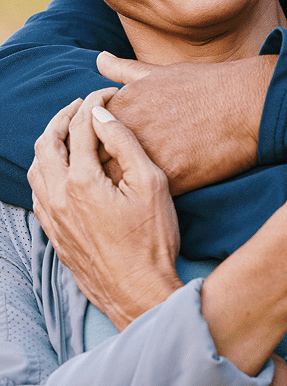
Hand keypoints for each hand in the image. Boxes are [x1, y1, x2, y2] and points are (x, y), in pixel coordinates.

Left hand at [28, 88, 181, 328]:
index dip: (94, 104)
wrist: (138, 291)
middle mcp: (58, 196)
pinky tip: (62, 171)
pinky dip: (45, 170)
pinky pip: (37, 192)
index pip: (81, 127)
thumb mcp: (151, 185)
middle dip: (63, 118)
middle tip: (80, 105)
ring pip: (35, 167)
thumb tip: (102, 115)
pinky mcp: (54, 233)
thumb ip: (124, 145)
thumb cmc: (152, 240)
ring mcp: (52, 217)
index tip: (107, 94)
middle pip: (47, 143)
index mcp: (81, 180)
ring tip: (67, 133)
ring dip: (49, 143)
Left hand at [96, 51, 274, 192]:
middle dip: (99, 174)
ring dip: (118, 192)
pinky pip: (146, 196)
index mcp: (119, 106)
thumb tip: (99, 59)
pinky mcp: (172, 176)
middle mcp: (128, 130)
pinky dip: (144, 201)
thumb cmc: (208, 85)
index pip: (85, 136)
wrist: (250, 104)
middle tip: (110, 183)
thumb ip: (124, 71)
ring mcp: (149, 154)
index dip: (91, 149)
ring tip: (127, 196)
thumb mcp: (159, 71)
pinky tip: (149, 201)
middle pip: (94, 162)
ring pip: (116, 184)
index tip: (104, 157)